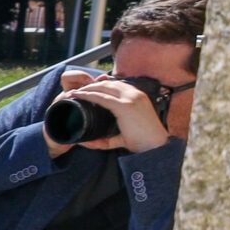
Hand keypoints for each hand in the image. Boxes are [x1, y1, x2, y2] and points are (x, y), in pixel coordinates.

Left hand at [52, 73, 167, 155]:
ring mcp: (131, 98)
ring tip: (74, 92)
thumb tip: (88, 143)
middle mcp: (135, 94)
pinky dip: (88, 95)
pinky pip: (102, 97)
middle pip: (109, 83)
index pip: (116, 85)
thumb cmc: (141, 142)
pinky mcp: (125, 106)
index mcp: (138, 97)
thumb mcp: (122, 136)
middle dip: (91, 85)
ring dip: (88, 88)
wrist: (155, 146)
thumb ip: (106, 138)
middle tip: (77, 91)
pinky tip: (78, 95)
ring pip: (104, 87)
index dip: (101, 86)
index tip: (87, 91)